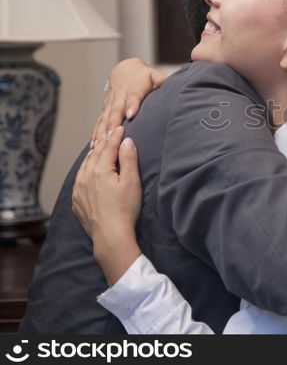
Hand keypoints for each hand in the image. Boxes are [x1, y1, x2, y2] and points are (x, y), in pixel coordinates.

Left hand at [73, 126, 142, 284]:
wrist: (110, 235)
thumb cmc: (125, 209)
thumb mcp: (132, 182)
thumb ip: (129, 159)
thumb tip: (127, 141)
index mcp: (100, 170)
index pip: (108, 147)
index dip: (116, 136)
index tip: (121, 128)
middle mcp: (86, 177)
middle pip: (95, 154)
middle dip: (103, 142)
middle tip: (110, 133)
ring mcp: (79, 189)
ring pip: (84, 166)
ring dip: (92, 155)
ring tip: (98, 147)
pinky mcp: (77, 201)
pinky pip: (79, 179)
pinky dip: (85, 170)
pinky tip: (89, 171)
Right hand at [90, 58, 167, 146]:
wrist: (124, 72)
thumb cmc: (143, 77)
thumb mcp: (154, 76)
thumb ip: (163, 80)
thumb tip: (174, 79)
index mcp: (134, 89)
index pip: (133, 97)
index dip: (132, 105)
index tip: (131, 114)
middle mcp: (120, 97)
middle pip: (116, 110)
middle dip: (113, 122)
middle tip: (112, 135)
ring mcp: (110, 104)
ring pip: (105, 118)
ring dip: (102, 131)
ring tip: (100, 145)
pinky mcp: (105, 110)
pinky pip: (99, 122)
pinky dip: (95, 134)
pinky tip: (94, 146)